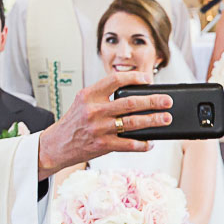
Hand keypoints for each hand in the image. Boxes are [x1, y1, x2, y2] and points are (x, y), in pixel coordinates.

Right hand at [37, 72, 171, 179]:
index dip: (134, 78)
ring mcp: (99, 128)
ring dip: (152, 121)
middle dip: (152, 101)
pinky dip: (142, 143)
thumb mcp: (83, 102)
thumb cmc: (73, 122)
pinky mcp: (102, 145)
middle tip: (167, 101)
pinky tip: (150, 142)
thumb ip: (103, 96)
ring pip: (132, 123)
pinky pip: (128, 144)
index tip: (148, 79)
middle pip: (129, 103)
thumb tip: (134, 93)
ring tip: (166, 119)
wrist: (56, 144)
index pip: (115, 80)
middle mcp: (94, 110)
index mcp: (88, 95)